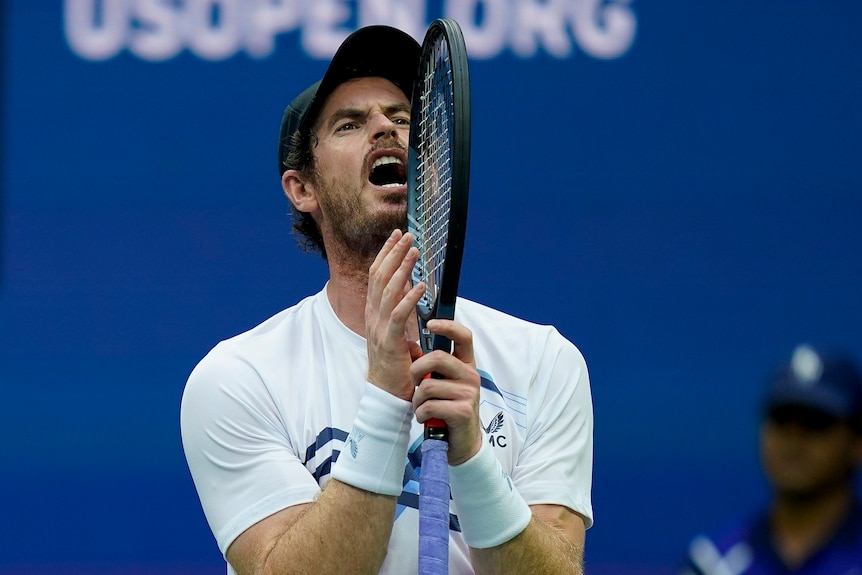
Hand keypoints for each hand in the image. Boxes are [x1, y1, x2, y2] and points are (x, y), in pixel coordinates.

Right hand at [365, 230, 425, 400]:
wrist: (386, 395)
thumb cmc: (395, 366)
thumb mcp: (396, 334)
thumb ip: (401, 314)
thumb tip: (414, 294)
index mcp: (374, 313)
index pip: (377, 277)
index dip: (386, 255)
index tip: (396, 237)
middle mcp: (373, 317)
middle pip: (380, 277)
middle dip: (393, 253)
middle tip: (406, 234)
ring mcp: (379, 329)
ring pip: (388, 291)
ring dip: (402, 268)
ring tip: (415, 251)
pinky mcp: (389, 342)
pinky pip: (398, 316)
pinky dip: (409, 298)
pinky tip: (421, 285)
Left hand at [410, 319, 482, 464]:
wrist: (461, 443)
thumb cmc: (447, 410)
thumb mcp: (444, 384)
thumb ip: (435, 367)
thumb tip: (412, 345)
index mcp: (466, 365)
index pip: (463, 336)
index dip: (448, 326)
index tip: (430, 323)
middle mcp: (471, 376)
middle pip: (436, 358)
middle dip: (416, 371)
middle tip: (415, 384)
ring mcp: (469, 393)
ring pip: (427, 386)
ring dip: (417, 400)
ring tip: (422, 407)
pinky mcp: (462, 411)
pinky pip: (429, 405)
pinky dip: (421, 414)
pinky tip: (426, 418)